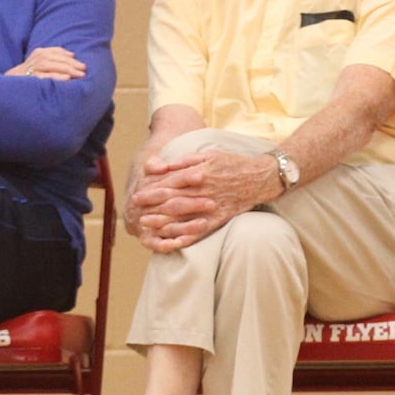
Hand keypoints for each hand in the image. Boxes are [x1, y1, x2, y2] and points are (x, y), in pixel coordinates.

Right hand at [7, 47, 85, 80]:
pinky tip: (66, 79)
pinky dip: (55, 76)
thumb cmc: (26, 77)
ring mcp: (29, 70)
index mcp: (37, 54)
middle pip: (53, 58)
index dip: (66, 55)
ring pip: (49, 65)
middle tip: (84, 69)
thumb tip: (71, 55)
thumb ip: (52, 59)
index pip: (53, 51)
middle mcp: (33, 60)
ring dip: (66, 69)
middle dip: (70, 63)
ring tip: (79, 74)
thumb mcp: (38, 65)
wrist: (6, 87)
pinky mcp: (28, 80)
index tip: (79, 62)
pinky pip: (43, 77)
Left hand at [128, 150, 278, 252]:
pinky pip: (200, 229)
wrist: (260, 177)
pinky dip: (185, 234)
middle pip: (171, 199)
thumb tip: (163, 166)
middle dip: (151, 205)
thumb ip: (184, 161)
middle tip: (135, 210)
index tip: (137, 195)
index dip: (151, 189)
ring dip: (162, 220)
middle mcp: (203, 190)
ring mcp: (211, 205)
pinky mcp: (219, 218)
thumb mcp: (208, 154)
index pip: (169, 182)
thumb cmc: (232, 163)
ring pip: (182, 215)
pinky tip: (171, 239)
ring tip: (147, 224)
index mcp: (198, 172)